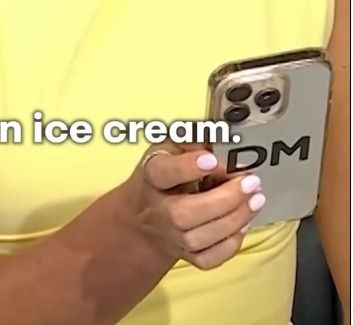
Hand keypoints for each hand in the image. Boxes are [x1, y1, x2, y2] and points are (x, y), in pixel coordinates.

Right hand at [123, 142, 265, 270]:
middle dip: (223, 199)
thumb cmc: (165, 174)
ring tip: (257, 199)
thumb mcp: (171, 147)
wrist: (145, 215)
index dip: (187, 167)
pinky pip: (209, 259)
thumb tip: (223, 144)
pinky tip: (243, 224)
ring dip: (234, 219)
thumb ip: (194, 141)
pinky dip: (230, 244)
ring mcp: (171, 236)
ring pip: (200, 238)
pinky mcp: (185, 256)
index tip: (212, 159)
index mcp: (152, 176)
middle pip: (184, 213)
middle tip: (251, 182)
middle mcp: (158, 210)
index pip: (163, 172)